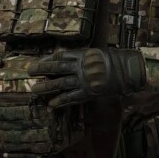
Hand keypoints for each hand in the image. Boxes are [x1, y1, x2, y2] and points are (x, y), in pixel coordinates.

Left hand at [27, 48, 145, 107]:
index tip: (41, 60)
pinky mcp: (89, 92)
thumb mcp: (98, 53)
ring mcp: (85, 80)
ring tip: (34, 89)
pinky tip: (51, 104)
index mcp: (84, 55)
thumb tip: (70, 58)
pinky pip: (72, 97)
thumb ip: (84, 56)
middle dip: (42, 69)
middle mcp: (82, 66)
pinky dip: (61, 100)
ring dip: (46, 86)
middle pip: (57, 67)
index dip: (50, 58)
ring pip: (61, 83)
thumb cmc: (116, 60)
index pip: (62, 55)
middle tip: (29, 71)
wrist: (130, 70)